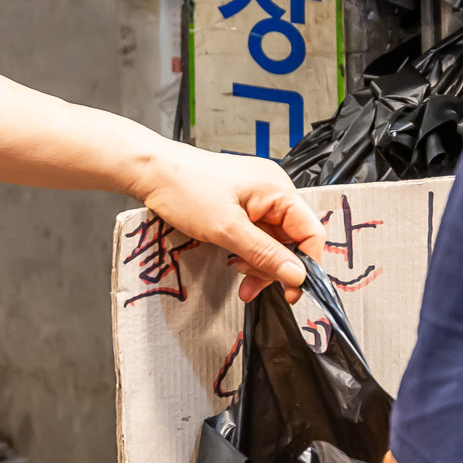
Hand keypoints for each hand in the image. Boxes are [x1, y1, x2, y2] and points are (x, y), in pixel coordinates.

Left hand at [132, 142, 323, 301]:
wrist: (152, 172)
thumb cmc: (185, 190)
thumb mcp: (227, 230)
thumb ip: (265, 254)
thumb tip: (298, 275)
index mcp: (279, 190)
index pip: (311, 232)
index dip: (306, 264)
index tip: (292, 289)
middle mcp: (274, 192)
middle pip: (292, 239)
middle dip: (275, 267)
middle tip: (254, 288)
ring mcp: (259, 198)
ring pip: (273, 240)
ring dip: (260, 263)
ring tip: (241, 278)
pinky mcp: (244, 204)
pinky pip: (258, 234)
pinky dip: (249, 252)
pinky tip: (236, 263)